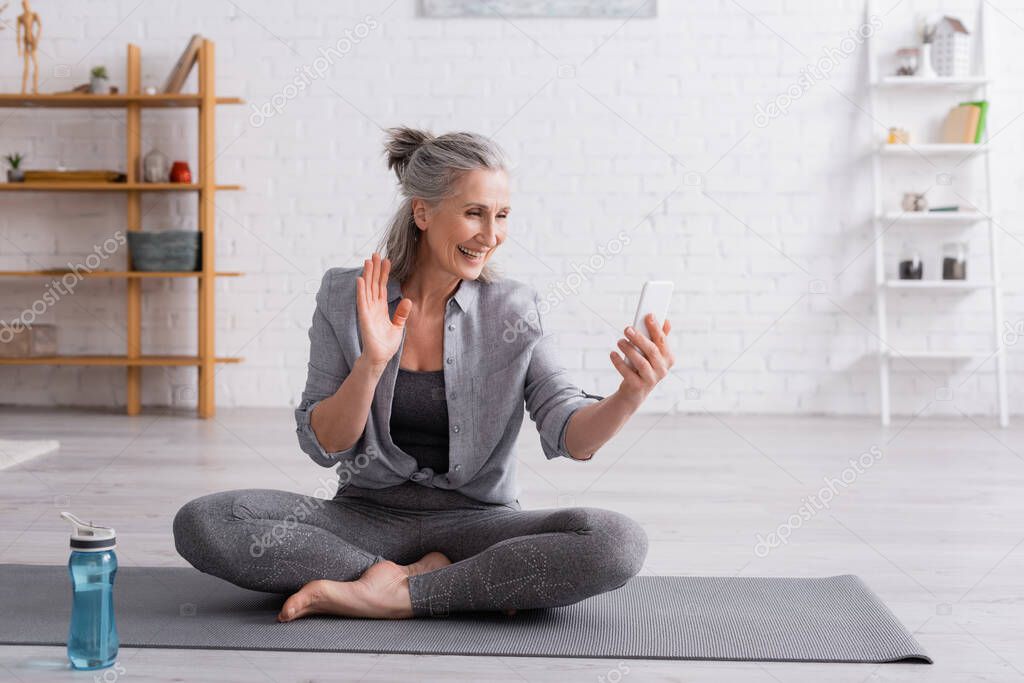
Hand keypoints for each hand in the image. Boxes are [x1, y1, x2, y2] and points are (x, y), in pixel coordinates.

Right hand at [355, 252, 411, 370]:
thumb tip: (408, 300)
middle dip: (375, 269)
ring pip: (367, 289)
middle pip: (373, 284)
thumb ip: (401, 313)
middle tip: (376, 253)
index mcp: (381, 308)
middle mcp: (373, 307)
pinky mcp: (364, 317)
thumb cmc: (386, 344)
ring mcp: (367, 311)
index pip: (381, 287)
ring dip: (367, 275)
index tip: (386, 260)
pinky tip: (360, 279)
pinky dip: (361, 290)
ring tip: (368, 260)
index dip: (384, 274)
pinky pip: (362, 301)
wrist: (380, 358)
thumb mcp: (398, 326)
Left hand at [609, 314, 673, 405]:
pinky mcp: (638, 387)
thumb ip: (659, 339)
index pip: (663, 340)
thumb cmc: (644, 368)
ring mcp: (651, 379)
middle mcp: (662, 369)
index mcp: (668, 358)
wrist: (635, 392)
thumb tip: (666, 321)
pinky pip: (628, 373)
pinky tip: (612, 354)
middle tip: (627, 329)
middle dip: (639, 338)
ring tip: (620, 342)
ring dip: (629, 350)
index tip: (648, 315)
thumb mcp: (653, 354)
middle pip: (652, 351)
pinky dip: (619, 363)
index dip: (656, 328)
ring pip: (641, 362)